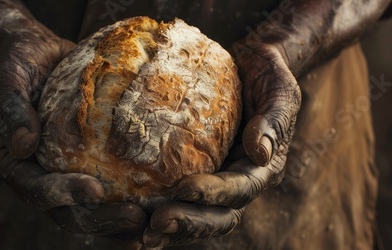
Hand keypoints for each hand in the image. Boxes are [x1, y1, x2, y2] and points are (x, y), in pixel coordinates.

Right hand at [0, 27, 145, 243]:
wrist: (43, 55)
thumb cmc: (21, 62)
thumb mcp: (8, 77)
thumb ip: (11, 108)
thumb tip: (20, 146)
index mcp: (13, 163)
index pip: (34, 188)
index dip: (63, 194)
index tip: (96, 189)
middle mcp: (37, 176)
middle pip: (65, 212)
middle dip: (99, 219)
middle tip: (135, 218)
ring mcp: (63, 174)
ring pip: (88, 211)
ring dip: (117, 223)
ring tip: (149, 226)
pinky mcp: (86, 166)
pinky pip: (106, 191)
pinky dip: (127, 203)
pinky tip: (155, 208)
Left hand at [143, 42, 300, 246]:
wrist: (250, 63)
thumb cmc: (267, 74)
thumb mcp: (280, 90)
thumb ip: (274, 120)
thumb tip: (260, 153)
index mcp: (261, 167)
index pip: (240, 190)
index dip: (215, 193)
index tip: (185, 189)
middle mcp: (237, 180)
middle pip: (217, 216)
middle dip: (188, 223)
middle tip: (156, 224)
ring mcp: (215, 177)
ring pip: (194, 214)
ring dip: (169, 228)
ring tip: (140, 233)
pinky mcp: (193, 169)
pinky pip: (175, 195)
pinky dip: (154, 209)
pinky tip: (129, 213)